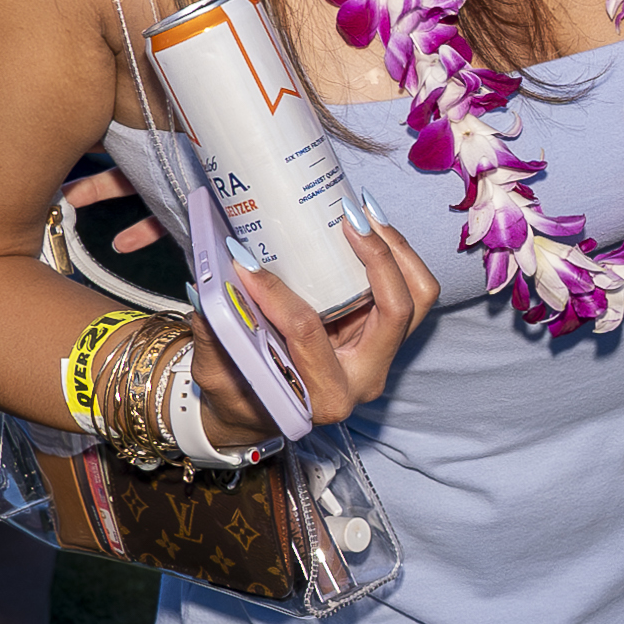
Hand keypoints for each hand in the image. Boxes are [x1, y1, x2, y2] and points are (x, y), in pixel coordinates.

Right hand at [201, 218, 435, 442]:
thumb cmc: (239, 394)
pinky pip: (409, 291)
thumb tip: (206, 287)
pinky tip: (367, 223)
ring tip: (364, 212)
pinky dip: (395, 255)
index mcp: (326, 394)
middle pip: (396, 310)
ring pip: (417, 297)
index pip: (308, 331)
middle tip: (346, 216)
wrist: (259, 411)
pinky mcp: (382, 335)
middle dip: (376, 257)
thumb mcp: (217, 374)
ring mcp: (380, 355)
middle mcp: (364, 377)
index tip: (243, 259)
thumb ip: (214, 335)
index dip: (274, 292)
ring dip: (396, 251)